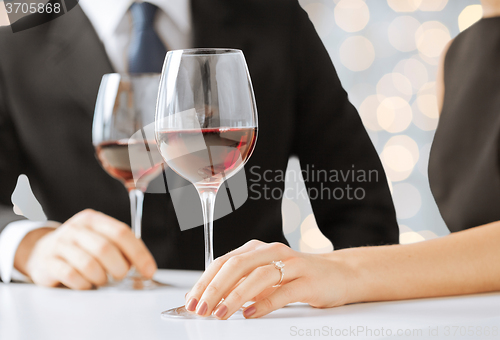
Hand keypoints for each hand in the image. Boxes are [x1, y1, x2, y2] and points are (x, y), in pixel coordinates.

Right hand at [15, 209, 156, 289]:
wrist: (42, 251)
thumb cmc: (80, 247)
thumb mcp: (100, 238)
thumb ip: (120, 247)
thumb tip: (144, 267)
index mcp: (94, 219)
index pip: (122, 233)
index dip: (139, 253)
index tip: (149, 270)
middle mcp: (76, 228)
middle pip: (106, 248)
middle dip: (119, 268)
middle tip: (120, 276)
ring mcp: (60, 244)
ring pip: (89, 264)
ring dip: (101, 278)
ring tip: (101, 279)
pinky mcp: (49, 262)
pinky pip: (72, 276)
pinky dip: (84, 284)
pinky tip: (86, 283)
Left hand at [184, 240, 351, 318]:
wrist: (340, 274)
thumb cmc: (298, 277)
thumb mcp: (267, 279)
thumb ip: (242, 286)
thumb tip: (212, 301)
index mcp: (258, 249)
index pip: (224, 261)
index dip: (205, 281)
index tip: (192, 300)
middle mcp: (272, 252)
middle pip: (237, 265)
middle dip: (214, 288)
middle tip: (201, 308)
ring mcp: (292, 264)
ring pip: (258, 276)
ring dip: (235, 296)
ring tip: (220, 313)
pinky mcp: (308, 280)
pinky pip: (283, 291)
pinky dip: (264, 304)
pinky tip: (250, 314)